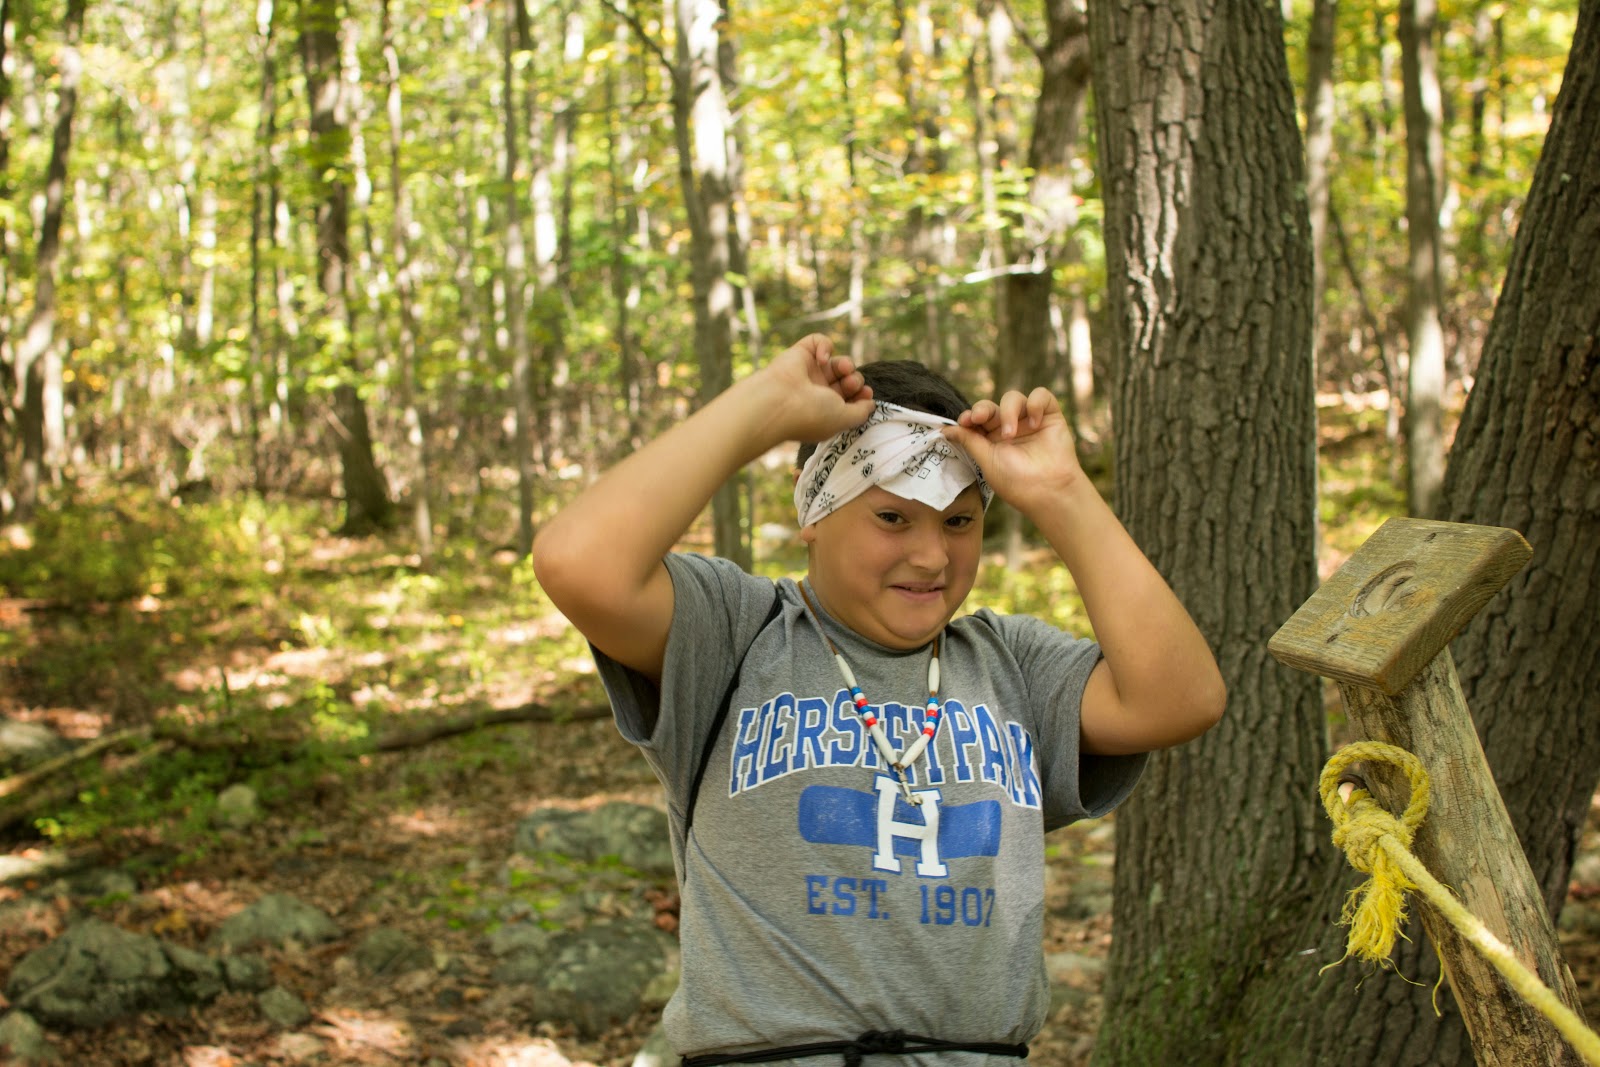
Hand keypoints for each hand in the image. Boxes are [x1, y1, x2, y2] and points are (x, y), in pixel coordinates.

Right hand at [758, 334, 875, 442]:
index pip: (850, 399)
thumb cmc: (811, 414)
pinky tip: (822, 359)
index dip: (862, 394)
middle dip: (855, 380)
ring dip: (847, 364)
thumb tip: (871, 403)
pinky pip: (819, 341)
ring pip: (838, 362)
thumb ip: (861, 412)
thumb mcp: (844, 419)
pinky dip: (826, 346)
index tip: (866, 393)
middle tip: (851, 383)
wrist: (779, 401)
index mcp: (826, 410)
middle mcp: (817, 392)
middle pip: (847, 380)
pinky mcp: (800, 353)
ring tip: (843, 369)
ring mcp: (809, 373)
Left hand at [942, 388, 1083, 512]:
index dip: (969, 417)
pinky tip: (1034, 422)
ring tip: (1010, 434)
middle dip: (982, 409)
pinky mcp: (1050, 416)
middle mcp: (1009, 428)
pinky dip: (1035, 403)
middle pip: (991, 406)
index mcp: (991, 440)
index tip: (965, 421)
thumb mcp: (987, 461)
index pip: (976, 420)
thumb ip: (969, 441)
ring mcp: (1029, 421)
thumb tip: (945, 431)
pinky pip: (1041, 396)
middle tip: (979, 418)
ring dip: (1008, 411)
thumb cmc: (1017, 482)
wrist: (1050, 491)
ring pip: (1013, 398)